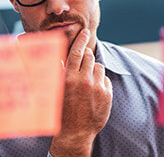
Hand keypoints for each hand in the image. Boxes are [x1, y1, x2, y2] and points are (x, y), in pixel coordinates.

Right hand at [50, 29, 112, 156]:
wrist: (75, 132)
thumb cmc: (62, 110)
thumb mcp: (56, 90)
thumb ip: (59, 73)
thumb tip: (58, 57)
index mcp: (69, 78)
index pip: (76, 52)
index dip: (81, 39)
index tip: (85, 31)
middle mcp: (83, 81)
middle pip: (89, 56)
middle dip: (86, 56)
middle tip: (82, 63)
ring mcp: (97, 88)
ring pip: (98, 66)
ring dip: (93, 70)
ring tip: (86, 82)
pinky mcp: (107, 95)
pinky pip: (105, 79)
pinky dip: (100, 81)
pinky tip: (93, 92)